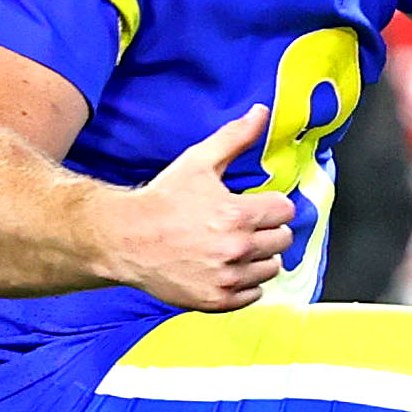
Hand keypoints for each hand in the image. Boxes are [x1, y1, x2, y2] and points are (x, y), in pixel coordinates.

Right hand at [112, 108, 289, 311]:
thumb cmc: (162, 199)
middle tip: (242, 226)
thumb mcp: (198, 162)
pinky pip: (254, 294)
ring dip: (259, 257)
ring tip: (233, 247)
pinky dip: (246, 282)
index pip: (285, 210)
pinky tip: (226, 267)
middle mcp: (237, 250)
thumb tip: (261, 112)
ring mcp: (228, 278)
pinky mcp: (217, 300)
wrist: (126, 239)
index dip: (270, 204)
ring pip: (271, 268)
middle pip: (282, 239)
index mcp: (237, 215)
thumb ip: (235, 138)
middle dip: (267, 229)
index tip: (254, 205)